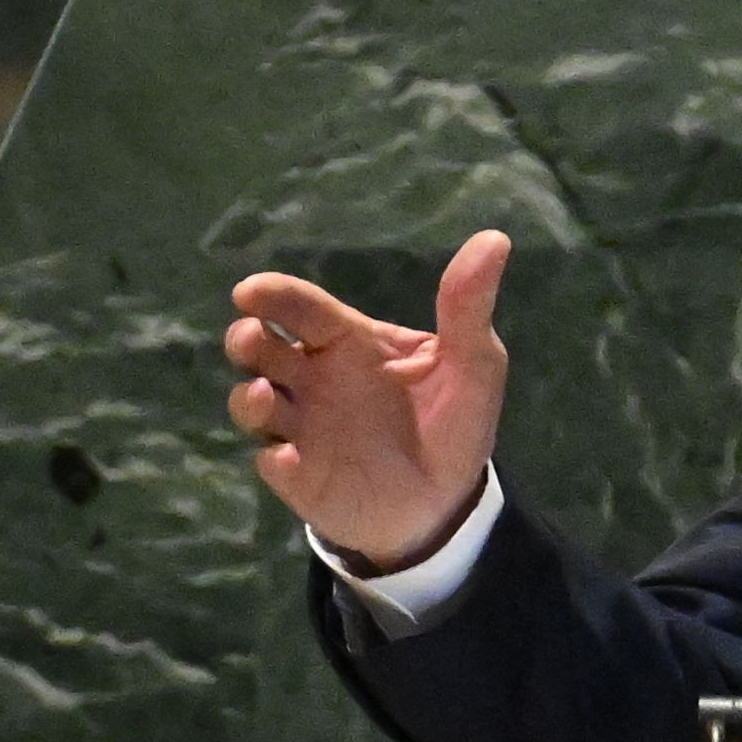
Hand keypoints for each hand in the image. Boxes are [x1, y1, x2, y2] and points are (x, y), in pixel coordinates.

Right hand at [222, 232, 512, 569]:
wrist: (447, 501)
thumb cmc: (452, 423)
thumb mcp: (472, 364)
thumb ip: (468, 308)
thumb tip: (495, 239)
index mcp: (347, 343)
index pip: (302, 309)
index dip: (274, 295)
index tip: (251, 293)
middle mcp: (312, 380)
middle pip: (259, 348)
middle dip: (246, 339)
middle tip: (251, 338)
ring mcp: (300, 427)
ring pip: (252, 402)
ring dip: (249, 397)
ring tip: (265, 395)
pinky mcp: (299, 475)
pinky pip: (274, 463)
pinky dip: (276, 460)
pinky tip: (289, 458)